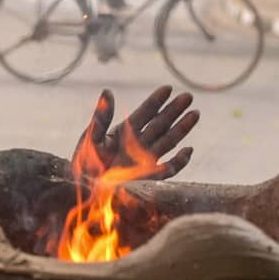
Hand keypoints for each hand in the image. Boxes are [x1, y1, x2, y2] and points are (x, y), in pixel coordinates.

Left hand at [73, 86, 198, 180]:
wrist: (83, 191)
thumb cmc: (84, 165)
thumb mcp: (90, 138)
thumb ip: (101, 118)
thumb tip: (107, 92)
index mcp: (123, 132)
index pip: (144, 113)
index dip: (156, 101)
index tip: (168, 88)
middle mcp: (136, 144)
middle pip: (160, 124)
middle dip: (174, 110)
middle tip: (188, 96)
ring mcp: (144, 160)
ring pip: (168, 141)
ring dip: (182, 128)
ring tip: (195, 113)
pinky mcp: (148, 177)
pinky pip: (168, 169)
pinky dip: (180, 161)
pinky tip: (188, 150)